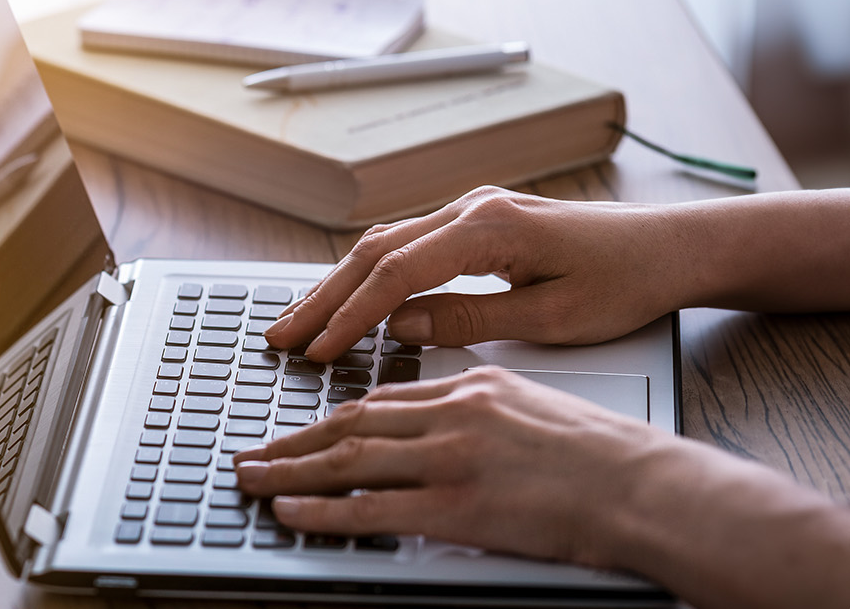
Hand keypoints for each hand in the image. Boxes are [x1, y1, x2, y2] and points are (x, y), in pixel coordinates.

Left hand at [232, 367, 682, 566]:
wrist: (648, 488)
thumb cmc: (608, 458)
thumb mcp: (536, 405)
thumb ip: (483, 408)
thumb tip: (445, 421)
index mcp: (473, 387)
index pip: (383, 399)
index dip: (332, 416)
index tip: (301, 429)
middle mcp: (453, 415)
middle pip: (352, 423)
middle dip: (294, 440)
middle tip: (253, 452)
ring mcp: (450, 459)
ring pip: (348, 459)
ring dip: (289, 471)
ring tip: (251, 479)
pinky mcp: (455, 506)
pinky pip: (369, 508)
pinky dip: (320, 510)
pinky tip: (288, 510)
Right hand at [264, 186, 695, 362]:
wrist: (672, 248)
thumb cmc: (627, 283)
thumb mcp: (553, 318)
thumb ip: (470, 319)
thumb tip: (401, 327)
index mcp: (490, 228)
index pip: (397, 273)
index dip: (351, 316)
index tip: (319, 351)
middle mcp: (472, 209)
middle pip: (374, 252)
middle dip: (323, 298)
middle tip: (281, 337)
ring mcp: (470, 211)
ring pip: (382, 244)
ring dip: (336, 285)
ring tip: (298, 322)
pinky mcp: (475, 223)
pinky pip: (405, 245)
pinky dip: (366, 274)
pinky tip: (344, 298)